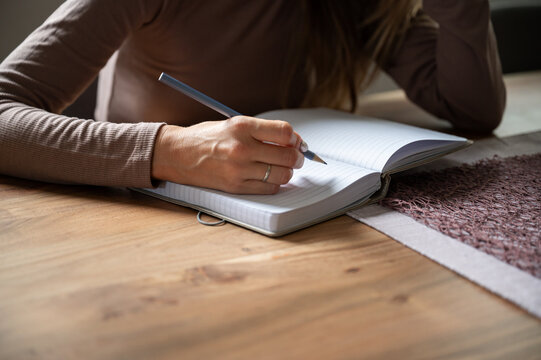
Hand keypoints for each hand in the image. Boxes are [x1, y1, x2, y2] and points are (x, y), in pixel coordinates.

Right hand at [151, 116, 303, 193]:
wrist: (178, 154)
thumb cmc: (207, 137)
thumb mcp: (233, 124)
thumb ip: (262, 131)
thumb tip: (293, 141)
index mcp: (242, 126)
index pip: (284, 132)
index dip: (296, 139)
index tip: (296, 142)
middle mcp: (242, 147)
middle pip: (288, 155)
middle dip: (298, 157)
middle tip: (297, 157)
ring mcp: (239, 169)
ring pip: (282, 175)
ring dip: (288, 172)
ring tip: (282, 168)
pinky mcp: (235, 186)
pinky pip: (269, 188)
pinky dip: (274, 184)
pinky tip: (267, 177)